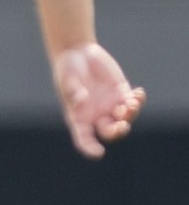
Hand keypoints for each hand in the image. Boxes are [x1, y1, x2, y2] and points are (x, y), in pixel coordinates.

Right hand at [52, 43, 143, 157]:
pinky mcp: (121, 93)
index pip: (84, 138)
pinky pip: (133, 102)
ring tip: (132, 102)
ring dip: (131, 114)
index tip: (98, 153)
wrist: (78, 52)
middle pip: (110, 132)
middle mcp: (96, 115)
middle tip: (123, 125)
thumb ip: (73, 90)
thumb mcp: (66, 79)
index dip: (90, 147)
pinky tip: (138, 93)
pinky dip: (138, 101)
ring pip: (125, 118)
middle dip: (118, 131)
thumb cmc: (66, 68)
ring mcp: (110, 105)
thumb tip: (82, 100)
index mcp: (78, 117)